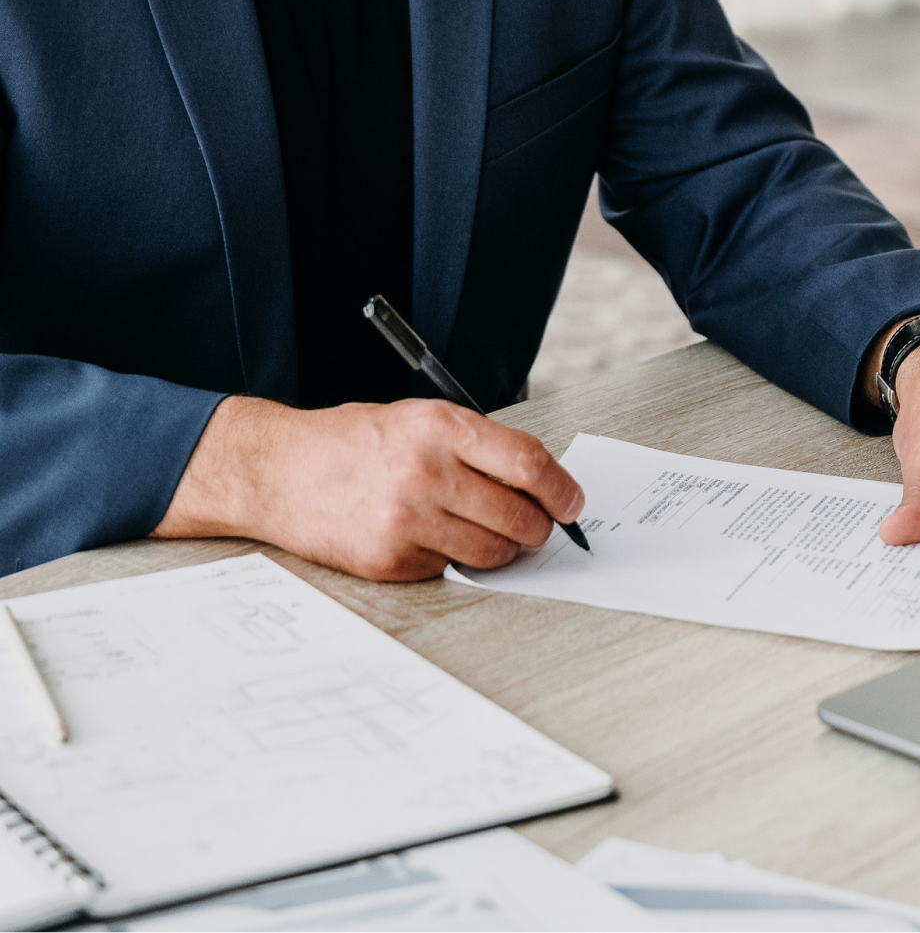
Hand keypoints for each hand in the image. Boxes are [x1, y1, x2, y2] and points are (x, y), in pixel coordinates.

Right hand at [153, 396, 584, 580]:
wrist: (279, 471)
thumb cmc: (355, 442)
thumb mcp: (420, 419)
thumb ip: (479, 447)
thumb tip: (541, 483)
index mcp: (441, 428)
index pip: (529, 465)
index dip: (562, 490)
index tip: (571, 504)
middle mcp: (426, 472)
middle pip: (520, 517)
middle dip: (539, 528)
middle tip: (536, 527)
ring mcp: (407, 521)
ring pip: (493, 552)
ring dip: (504, 550)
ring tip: (487, 534)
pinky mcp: (390, 560)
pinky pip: (450, 569)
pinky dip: (453, 559)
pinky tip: (431, 538)